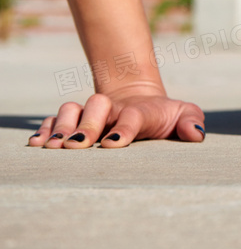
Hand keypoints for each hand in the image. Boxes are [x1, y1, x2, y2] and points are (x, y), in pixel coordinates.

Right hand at [26, 84, 205, 148]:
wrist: (141, 102)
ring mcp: (91, 112)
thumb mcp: (184, 114)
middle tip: (77, 146)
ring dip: (61, 127)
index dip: (122, 128)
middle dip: (86, 126)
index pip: (132, 117)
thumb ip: (192, 122)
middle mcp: (112, 109)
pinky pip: (55, 120)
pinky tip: (36, 144)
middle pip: (96, 108)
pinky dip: (45, 129)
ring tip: (52, 147)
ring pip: (71, 110)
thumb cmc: (165, 115)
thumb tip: (196, 134)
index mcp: (140, 111)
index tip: (113, 144)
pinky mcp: (75, 120)